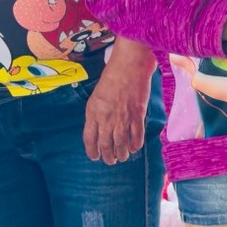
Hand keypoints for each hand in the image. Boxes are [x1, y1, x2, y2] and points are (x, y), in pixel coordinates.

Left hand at [83, 49, 153, 164]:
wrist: (129, 65)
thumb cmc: (112, 77)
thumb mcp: (97, 96)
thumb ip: (97, 113)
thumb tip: (99, 130)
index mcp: (93, 112)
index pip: (89, 138)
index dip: (92, 151)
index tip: (95, 157)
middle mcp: (106, 117)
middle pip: (105, 144)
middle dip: (108, 156)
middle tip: (111, 161)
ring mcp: (122, 117)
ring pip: (121, 144)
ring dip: (121, 154)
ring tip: (122, 157)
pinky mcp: (137, 115)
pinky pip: (136, 136)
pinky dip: (135, 144)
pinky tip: (134, 148)